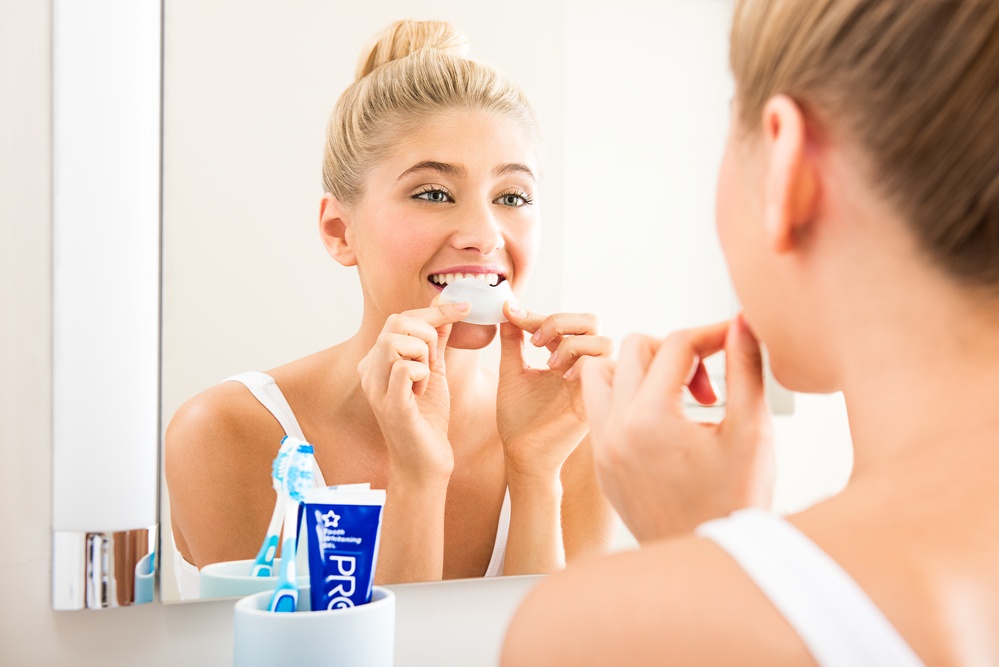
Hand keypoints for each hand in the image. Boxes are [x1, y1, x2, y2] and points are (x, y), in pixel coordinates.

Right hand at [357, 300, 470, 482]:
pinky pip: (404, 368)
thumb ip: (436, 339)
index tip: (464, 308)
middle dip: (427, 335)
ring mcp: (375, 387)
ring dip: (423, 355)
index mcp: (377, 360)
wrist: (426, 462)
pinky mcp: (389, 405)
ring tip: (425, 379)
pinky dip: (422, 374)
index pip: (400, 318)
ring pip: (396, 341)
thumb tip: (445, 305)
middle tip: (433, 362)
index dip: (434, 311)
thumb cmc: (427, 419)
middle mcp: (369, 370)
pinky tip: (422, 391)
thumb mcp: (433, 370)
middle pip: (397, 323)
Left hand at [497, 303, 612, 480]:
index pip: (561, 323)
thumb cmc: (518, 419)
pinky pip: (604, 368)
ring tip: (550, 364)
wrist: (521, 455)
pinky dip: (584, 364)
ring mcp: (591, 382)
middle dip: (561, 320)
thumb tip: (507, 310)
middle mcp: (581, 366)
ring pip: (603, 341)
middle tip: (535, 340)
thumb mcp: (512, 373)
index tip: (510, 313)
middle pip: (590, 321)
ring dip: (573, 344)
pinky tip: (563, 378)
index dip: (537, 314)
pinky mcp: (596, 399)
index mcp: (563, 357)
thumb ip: (512, 342)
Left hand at [580, 315, 774, 541]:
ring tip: (677, 397)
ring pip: (603, 375)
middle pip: (635, 348)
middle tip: (708, 388)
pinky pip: (600, 411)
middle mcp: (616, 429)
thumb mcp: (752, 431)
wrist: (712, 564)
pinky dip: (627, 402)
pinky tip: (665, 425)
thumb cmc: (739, 500)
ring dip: (639, 371)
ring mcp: (603, 449)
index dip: (711, 334)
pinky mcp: (602, 467)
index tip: (735, 340)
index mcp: (652, 418)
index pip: (676, 344)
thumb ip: (746, 367)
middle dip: (675, 353)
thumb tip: (743, 319)